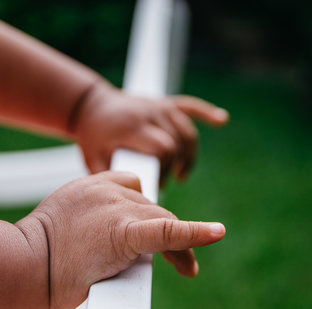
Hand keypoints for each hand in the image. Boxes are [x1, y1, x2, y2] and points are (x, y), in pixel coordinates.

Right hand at [17, 171, 224, 308]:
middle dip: (165, 233)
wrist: (21, 266)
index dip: (143, 207)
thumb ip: (93, 221)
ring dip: (178, 244)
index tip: (149, 227)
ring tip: (186, 267)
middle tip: (180, 261)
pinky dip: (193, 233)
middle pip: (151, 206)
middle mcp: (106, 191)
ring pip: (161, 220)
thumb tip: (110, 241)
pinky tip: (215, 233)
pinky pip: (166, 232)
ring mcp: (116, 209)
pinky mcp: (123, 233)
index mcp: (90, 185)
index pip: (131, 184)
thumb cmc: (37, 254)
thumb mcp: (65, 222)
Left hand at [70, 84, 227, 181]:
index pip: (162, 149)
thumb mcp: (94, 159)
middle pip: (176, 142)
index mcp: (131, 126)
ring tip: (182, 174)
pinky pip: (190, 106)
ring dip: (189, 154)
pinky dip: (207, 113)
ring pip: (186, 130)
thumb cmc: (93, 138)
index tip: (160, 185)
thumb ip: (113, 178)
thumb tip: (134, 202)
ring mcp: (157, 105)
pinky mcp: (164, 102)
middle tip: (167, 182)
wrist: (89, 105)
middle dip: (176, 165)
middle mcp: (148, 112)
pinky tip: (222, 120)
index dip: (166, 170)